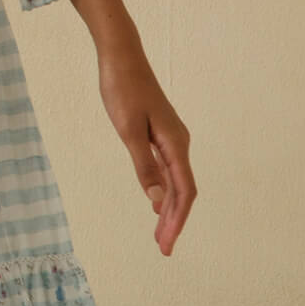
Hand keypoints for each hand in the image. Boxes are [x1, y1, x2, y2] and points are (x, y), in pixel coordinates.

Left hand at [66, 0, 195, 256]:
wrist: (121, 56)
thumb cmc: (122, 89)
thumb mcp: (128, 130)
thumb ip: (143, 166)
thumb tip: (156, 201)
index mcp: (175, 144)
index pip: (183, 192)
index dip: (177, 221)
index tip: (167, 245)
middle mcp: (179, 142)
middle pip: (183, 191)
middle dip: (174, 221)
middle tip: (163, 249)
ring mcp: (171, 138)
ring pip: (176, 181)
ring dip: (169, 209)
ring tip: (160, 234)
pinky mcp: (160, 133)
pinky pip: (168, 169)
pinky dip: (164, 190)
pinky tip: (156, 202)